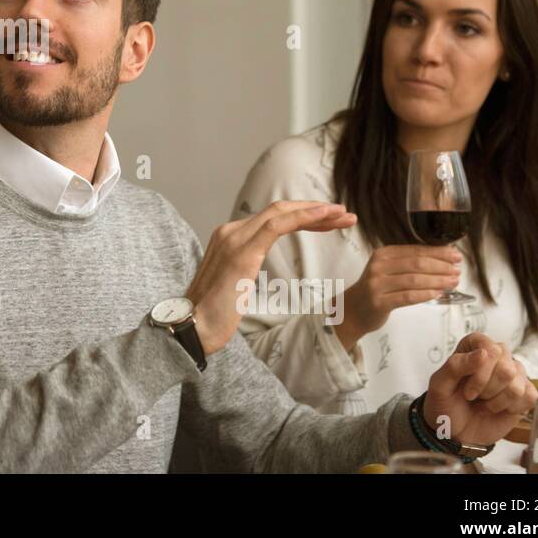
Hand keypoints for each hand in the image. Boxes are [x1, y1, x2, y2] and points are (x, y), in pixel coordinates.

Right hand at [185, 201, 356, 355]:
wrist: (193, 328)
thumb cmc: (213, 314)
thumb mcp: (233, 284)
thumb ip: (244, 268)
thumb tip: (256, 268)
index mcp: (229, 237)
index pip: (271, 218)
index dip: (303, 216)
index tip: (328, 222)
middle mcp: (230, 231)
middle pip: (279, 210)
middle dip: (315, 210)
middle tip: (344, 215)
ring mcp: (234, 238)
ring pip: (281, 213)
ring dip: (316, 212)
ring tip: (343, 215)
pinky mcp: (242, 251)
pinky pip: (277, 226)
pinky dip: (303, 217)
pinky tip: (324, 216)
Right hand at [333, 244, 462, 349]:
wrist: (353, 310)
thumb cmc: (376, 290)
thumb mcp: (387, 270)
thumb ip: (408, 264)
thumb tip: (442, 261)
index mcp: (382, 254)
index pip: (415, 250)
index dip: (438, 252)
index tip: (455, 255)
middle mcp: (378, 267)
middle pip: (416, 263)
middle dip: (441, 266)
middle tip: (457, 270)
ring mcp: (377, 284)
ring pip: (414, 280)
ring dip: (438, 281)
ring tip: (453, 282)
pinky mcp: (379, 302)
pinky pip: (409, 297)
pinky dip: (427, 294)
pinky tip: (439, 293)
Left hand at [422, 333, 537, 445]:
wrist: (455, 430)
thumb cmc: (446, 404)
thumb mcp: (440, 386)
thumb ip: (456, 365)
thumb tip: (483, 352)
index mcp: (475, 346)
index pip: (490, 349)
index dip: (480, 373)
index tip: (466, 390)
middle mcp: (498, 355)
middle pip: (506, 368)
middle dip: (487, 390)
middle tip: (473, 397)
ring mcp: (514, 373)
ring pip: (516, 386)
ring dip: (496, 402)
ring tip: (483, 403)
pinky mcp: (525, 392)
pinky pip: (529, 397)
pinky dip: (511, 409)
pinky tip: (498, 409)